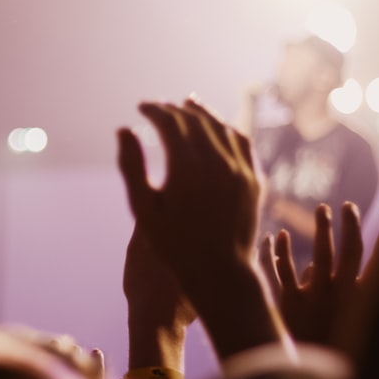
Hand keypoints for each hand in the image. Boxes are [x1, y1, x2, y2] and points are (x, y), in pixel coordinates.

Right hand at [118, 97, 286, 360]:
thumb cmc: (174, 244)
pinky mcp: (254, 180)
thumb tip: (124, 128)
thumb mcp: (143, 208)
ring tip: (187, 106)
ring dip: (201, 113)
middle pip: (195, 120)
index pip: (170, 122)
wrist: (219, 272)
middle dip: (174, 109)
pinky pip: (242, 142)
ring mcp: (240, 170)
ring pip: (221, 126)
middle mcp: (217, 162)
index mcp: (187, 167)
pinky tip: (217, 127)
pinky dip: (226, 128)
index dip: (154, 110)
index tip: (141, 107)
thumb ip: (132, 166)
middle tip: (159, 107)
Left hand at [265, 204, 378, 353]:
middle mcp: (343, 296)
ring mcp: (317, 298)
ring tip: (323, 209)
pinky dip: (280, 251)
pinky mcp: (291, 304)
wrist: (311, 374)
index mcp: (363, 300)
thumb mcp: (345, 318)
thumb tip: (310, 264)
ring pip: (321, 255)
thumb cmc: (331, 344)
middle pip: (350, 252)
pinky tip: (278, 235)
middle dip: (351, 226)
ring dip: (324, 229)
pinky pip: (283, 271)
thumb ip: (326, 291)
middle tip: (348, 206)